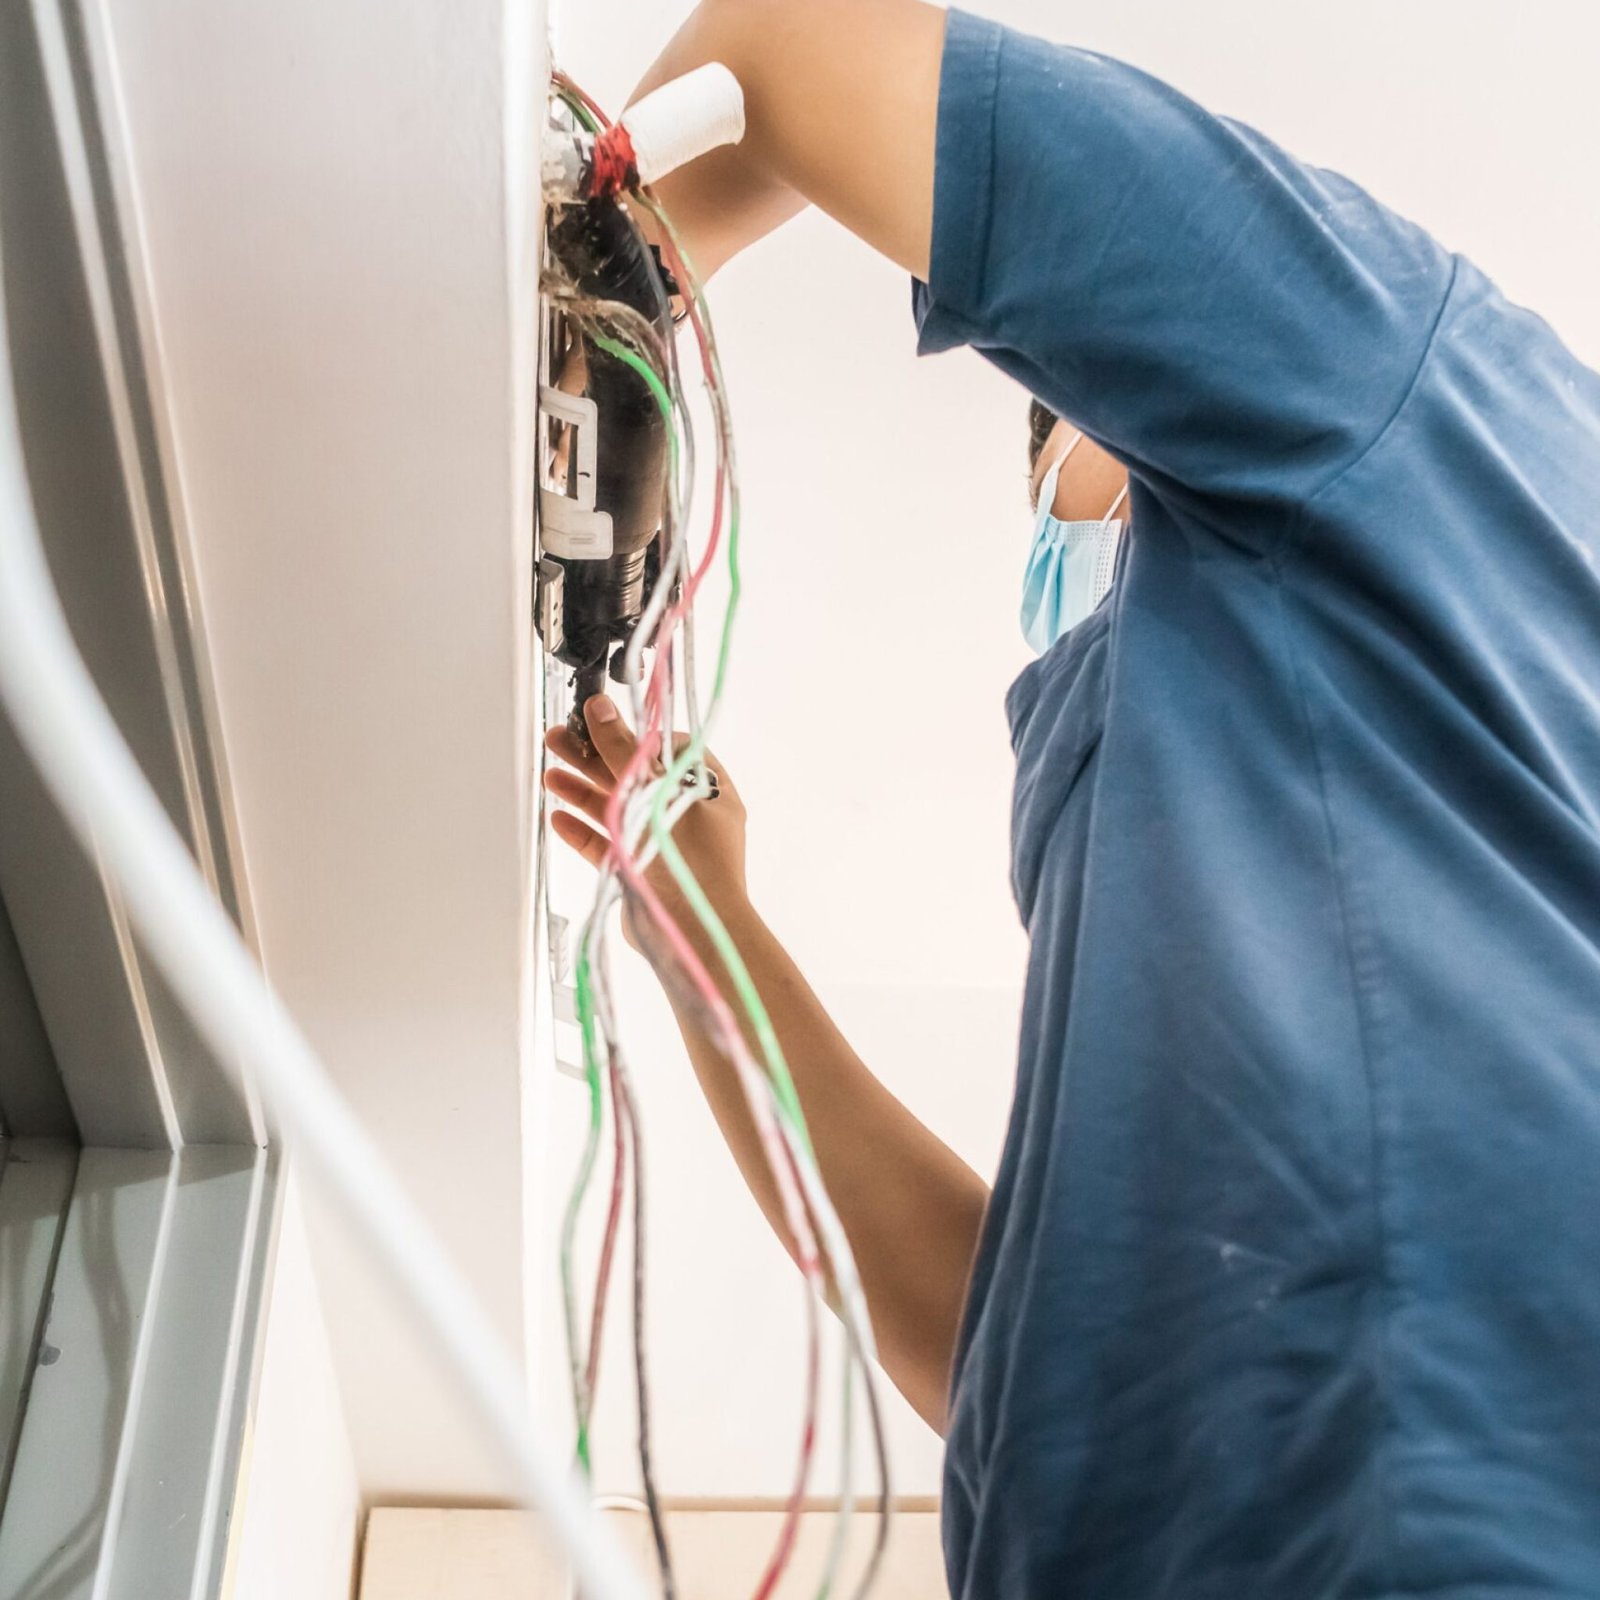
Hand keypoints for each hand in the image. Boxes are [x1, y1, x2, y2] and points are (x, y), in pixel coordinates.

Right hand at [543, 694, 748, 958]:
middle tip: (558, 739)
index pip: (667, 749)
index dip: (633, 733)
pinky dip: (583, 830)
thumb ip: (625, 752)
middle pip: (634, 775)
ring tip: (551, 772)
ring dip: (583, 789)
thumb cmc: (690, 861)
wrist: (691, 932)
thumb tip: (602, 709)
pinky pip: (607, 845)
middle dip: (596, 756)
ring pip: (617, 808)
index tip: (598, 721)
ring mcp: (660, 843)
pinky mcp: (639, 872)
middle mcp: (684, 814)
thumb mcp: (654, 794)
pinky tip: (558, 817)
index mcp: (704, 789)